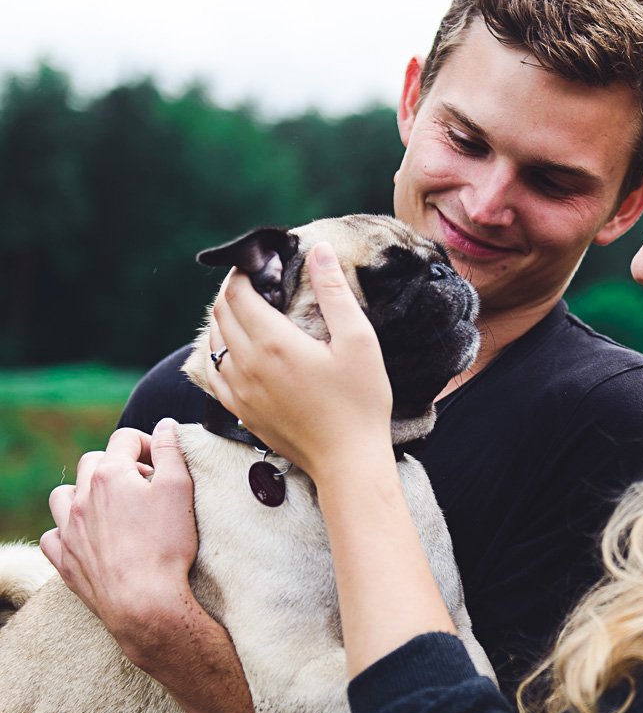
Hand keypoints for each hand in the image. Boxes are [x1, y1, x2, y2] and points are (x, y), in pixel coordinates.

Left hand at [43, 421, 198, 667]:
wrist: (144, 601)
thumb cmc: (166, 544)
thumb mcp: (179, 489)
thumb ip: (171, 451)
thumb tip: (164, 425)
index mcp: (110, 475)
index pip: (125, 439)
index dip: (148, 444)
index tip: (164, 461)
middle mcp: (82, 497)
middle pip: (93, 461)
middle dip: (119, 465)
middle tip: (145, 485)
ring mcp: (68, 528)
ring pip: (63, 494)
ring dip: (84, 492)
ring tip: (110, 506)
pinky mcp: (64, 558)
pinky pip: (53, 534)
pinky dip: (66, 529)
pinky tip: (87, 536)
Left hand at [207, 243, 392, 477]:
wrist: (348, 461)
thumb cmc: (360, 402)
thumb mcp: (359, 341)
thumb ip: (335, 293)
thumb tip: (318, 251)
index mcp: (274, 343)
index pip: (237, 294)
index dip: (243, 273)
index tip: (261, 265)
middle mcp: (247, 365)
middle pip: (220, 314)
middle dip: (232, 291)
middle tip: (255, 282)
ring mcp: (240, 391)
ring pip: (213, 343)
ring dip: (224, 320)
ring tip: (248, 312)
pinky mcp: (241, 412)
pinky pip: (214, 374)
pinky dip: (219, 353)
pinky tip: (236, 351)